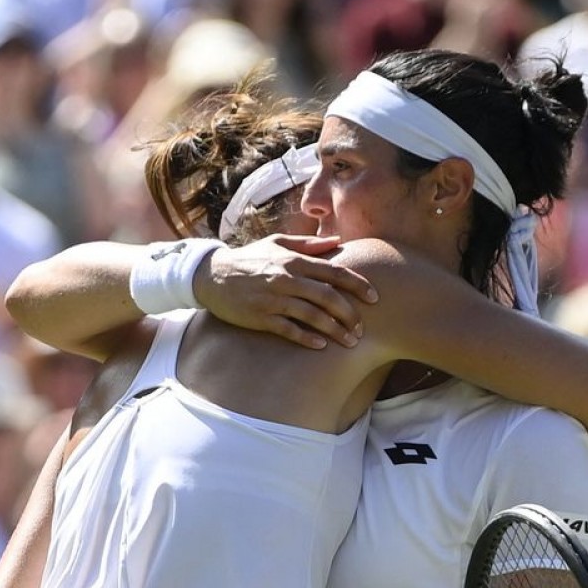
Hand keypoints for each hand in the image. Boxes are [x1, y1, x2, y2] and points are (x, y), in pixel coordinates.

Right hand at [193, 234, 377, 348]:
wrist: (211, 276)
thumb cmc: (249, 259)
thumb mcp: (276, 244)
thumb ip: (308, 244)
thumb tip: (337, 241)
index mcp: (293, 260)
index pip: (334, 271)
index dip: (358, 285)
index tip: (375, 298)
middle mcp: (286, 278)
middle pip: (328, 297)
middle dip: (350, 314)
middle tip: (362, 328)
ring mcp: (273, 299)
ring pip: (313, 316)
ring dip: (335, 330)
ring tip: (350, 342)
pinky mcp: (261, 317)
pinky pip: (290, 330)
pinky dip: (308, 338)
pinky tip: (322, 346)